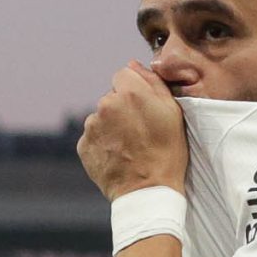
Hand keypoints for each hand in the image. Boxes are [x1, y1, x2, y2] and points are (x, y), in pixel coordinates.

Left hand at [76, 63, 189, 202]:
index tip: (143, 107)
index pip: (123, 75)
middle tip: (138, 131)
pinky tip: (117, 155)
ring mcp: (91, 127)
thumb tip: (133, 64)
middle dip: (122, 108)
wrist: (147, 191)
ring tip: (128, 146)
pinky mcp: (83, 146)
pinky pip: (93, 137)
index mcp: (129, 92)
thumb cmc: (166, 152)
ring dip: (111, 126)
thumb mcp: (172, 112)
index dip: (134, 89)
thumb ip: (153, 82)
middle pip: (111, 97)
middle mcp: (105, 105)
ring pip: (101, 117)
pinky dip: (102, 143)